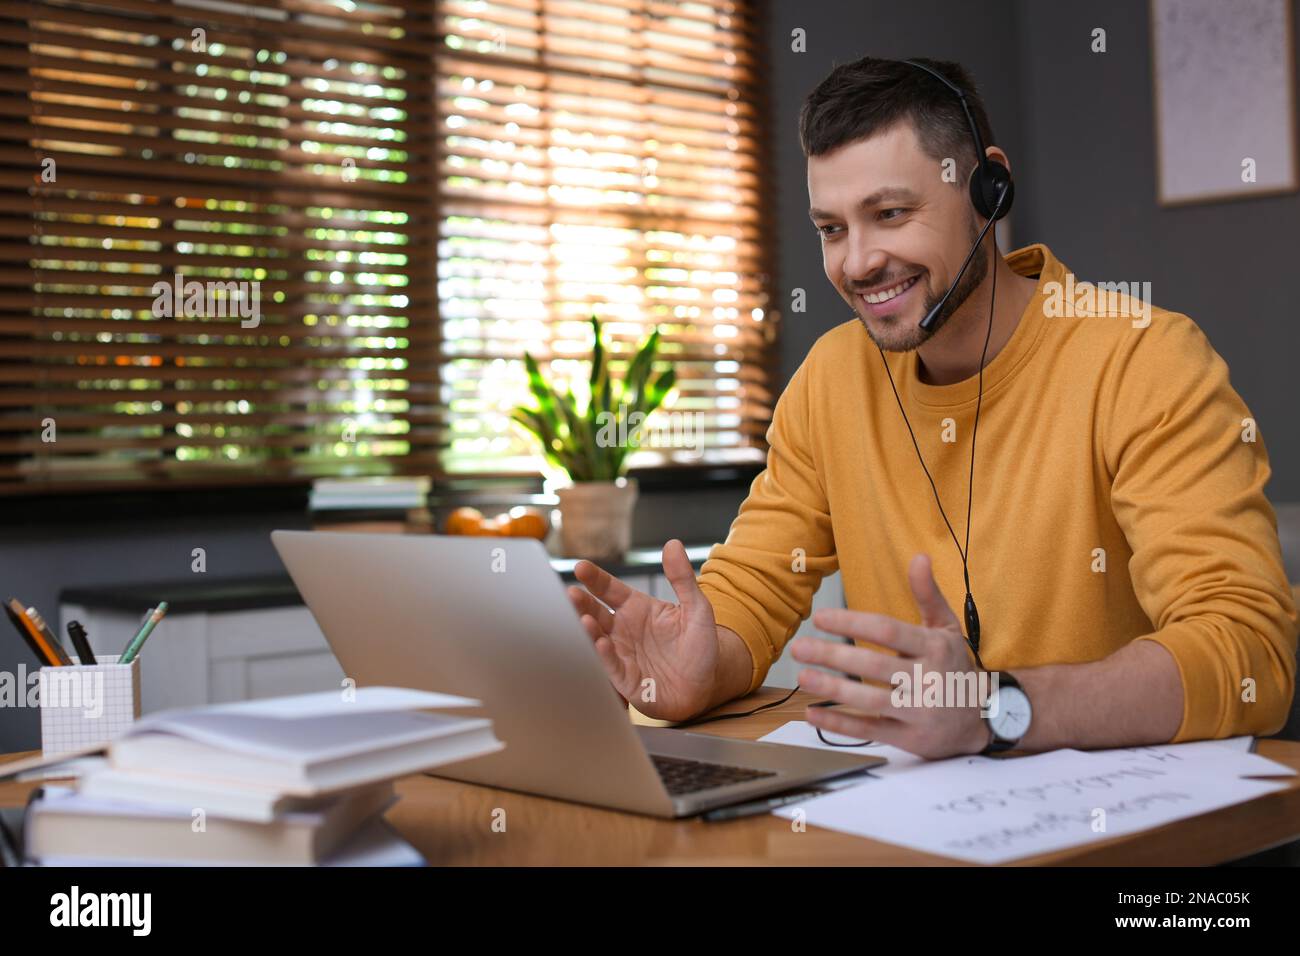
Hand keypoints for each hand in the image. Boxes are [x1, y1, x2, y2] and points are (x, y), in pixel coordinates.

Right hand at [567, 539, 721, 720]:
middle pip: (595, 612)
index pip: (609, 589)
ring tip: (584, 619)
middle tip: (571, 593)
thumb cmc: (700, 646)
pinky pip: (612, 667)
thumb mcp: (697, 608)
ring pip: (597, 639)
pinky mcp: (626, 680)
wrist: (708, 684)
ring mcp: (622, 654)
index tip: (581, 567)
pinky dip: (605, 656)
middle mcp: (623, 630)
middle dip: (581, 604)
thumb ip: (683, 578)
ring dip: (588, 630)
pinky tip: (602, 644)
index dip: (595, 579)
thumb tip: (674, 544)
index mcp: (636, 609)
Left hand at [790, 553, 989, 758]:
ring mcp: (920, 712)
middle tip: (799, 647)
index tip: (820, 617)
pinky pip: (871, 731)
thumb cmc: (954, 666)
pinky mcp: (911, 739)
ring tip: (803, 677)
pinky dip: (839, 724)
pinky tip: (812, 713)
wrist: (982, 719)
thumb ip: (928, 595)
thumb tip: (919, 557)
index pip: (888, 631)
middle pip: (875, 666)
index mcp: (935, 648)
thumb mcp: (947, 628)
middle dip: (834, 656)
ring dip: (833, 690)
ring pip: (871, 700)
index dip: (852, 622)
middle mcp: (929, 680)